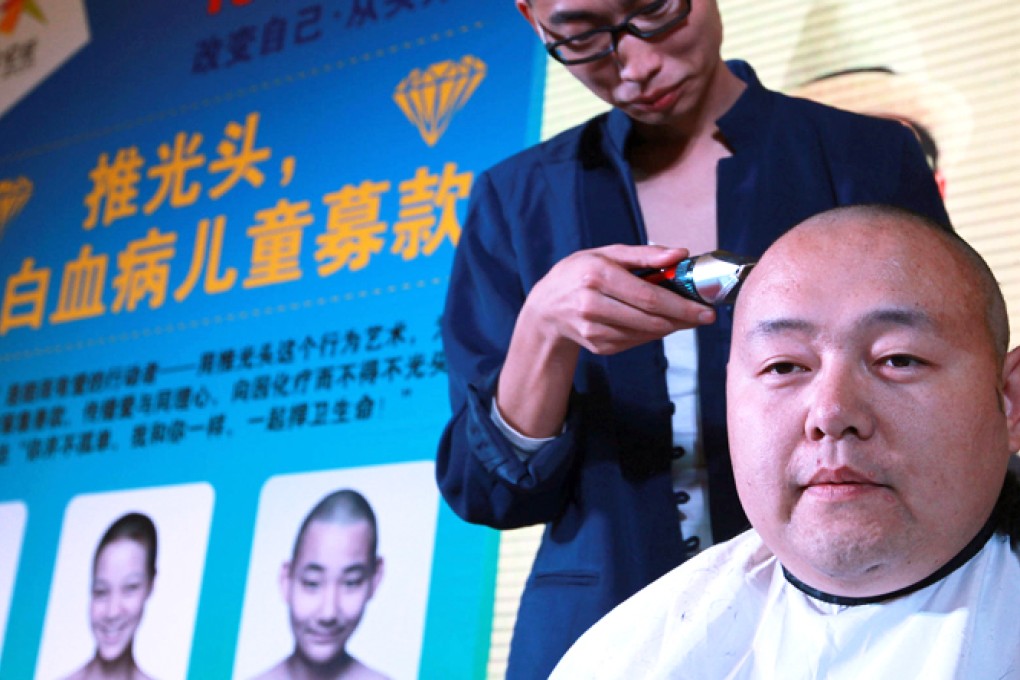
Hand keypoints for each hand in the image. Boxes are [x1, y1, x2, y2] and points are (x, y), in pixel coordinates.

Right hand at [520, 244, 715, 355]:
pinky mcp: (596, 345)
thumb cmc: (580, 274)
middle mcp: (592, 304)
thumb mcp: (607, 254)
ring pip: (644, 333)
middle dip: (682, 319)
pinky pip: (634, 342)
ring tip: (681, 317)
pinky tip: (654, 323)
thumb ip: (645, 254)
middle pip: (649, 318)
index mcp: (597, 276)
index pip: (647, 296)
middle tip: (703, 316)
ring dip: (668, 326)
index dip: (680, 305)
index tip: (704, 309)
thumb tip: (680, 254)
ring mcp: (593, 329)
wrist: (546, 307)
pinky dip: (650, 333)